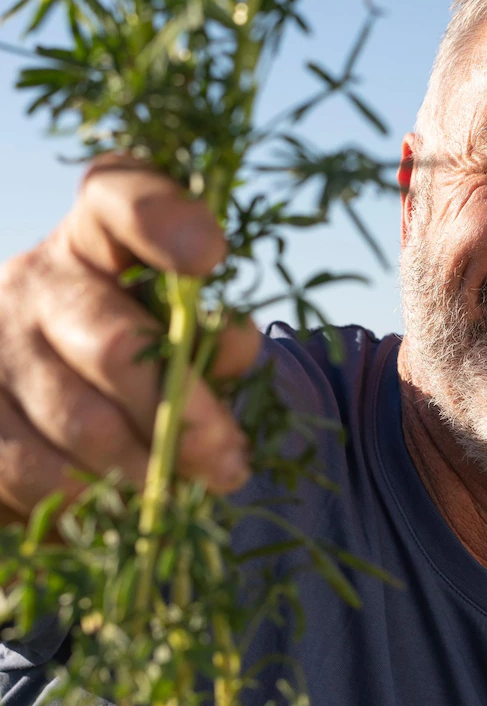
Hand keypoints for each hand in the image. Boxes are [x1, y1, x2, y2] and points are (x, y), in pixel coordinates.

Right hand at [0, 157, 260, 520]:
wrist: (29, 392)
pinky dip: (84, 499)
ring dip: (142, 469)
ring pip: (78, 423)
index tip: (211, 254)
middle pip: (114, 343)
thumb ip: (209, 334)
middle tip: (229, 461)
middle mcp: (37, 281)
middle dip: (182, 413)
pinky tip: (116, 506)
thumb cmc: (130, 353)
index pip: (119, 198)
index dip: (164, 220)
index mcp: (95, 239)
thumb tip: (238, 345)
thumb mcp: (174, 332)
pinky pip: (30, 471)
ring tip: (183, 494)